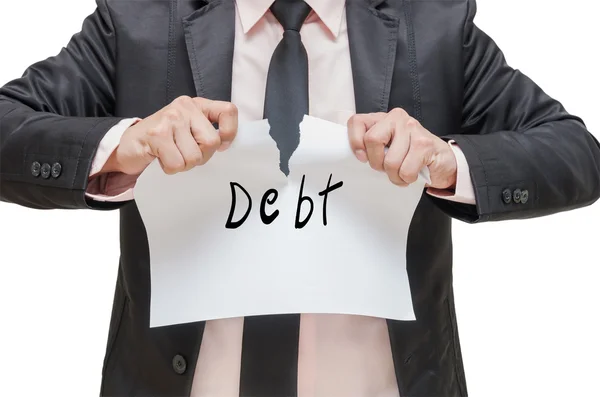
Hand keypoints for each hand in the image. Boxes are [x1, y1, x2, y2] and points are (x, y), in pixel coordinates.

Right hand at [103, 96, 237, 174]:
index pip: (228, 111)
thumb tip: (225, 145)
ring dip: (184, 164)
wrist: (128, 145)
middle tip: (185, 154)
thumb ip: (208, 133)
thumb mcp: (189, 130)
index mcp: (197, 105)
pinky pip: (177, 163)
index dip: (229, 133)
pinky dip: (170, 168)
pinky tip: (161, 158)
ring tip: (171, 155)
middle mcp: (185, 107)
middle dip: (201, 156)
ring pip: (194, 156)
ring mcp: (170, 118)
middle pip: (212, 142)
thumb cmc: (163, 141)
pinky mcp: (156, 134)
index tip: (220, 145)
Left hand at [347, 108, 456, 188]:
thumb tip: (356, 156)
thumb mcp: (387, 148)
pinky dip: (406, 179)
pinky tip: (412, 174)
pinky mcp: (425, 144)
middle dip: (377, 163)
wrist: (443, 162)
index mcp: (382, 118)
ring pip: (390, 161)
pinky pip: (406, 170)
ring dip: (394, 176)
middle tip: (386, 168)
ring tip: (401, 174)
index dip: (355, 142)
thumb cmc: (409, 156)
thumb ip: (371, 147)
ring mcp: (412, 128)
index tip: (362, 158)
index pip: (356, 121)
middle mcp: (396, 118)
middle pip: (372, 140)